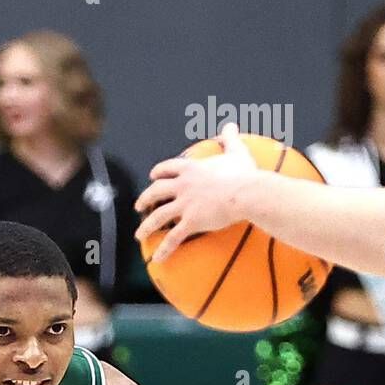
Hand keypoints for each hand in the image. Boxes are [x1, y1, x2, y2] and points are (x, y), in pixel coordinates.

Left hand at [135, 124, 259, 261]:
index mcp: (191, 168)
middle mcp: (183, 185)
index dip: (159, 172)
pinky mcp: (191, 221)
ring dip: (146, 226)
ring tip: (139, 235)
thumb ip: (230, 138)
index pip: (168, 168)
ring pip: (158, 216)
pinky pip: (173, 238)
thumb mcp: (236, 151)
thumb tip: (230, 125)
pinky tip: (157, 259)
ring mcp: (185, 204)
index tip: (152, 176)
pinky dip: (164, 249)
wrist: (246, 192)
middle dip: (145, 199)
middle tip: (138, 206)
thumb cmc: (244, 173)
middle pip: (156, 191)